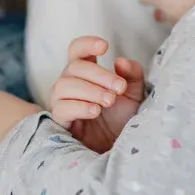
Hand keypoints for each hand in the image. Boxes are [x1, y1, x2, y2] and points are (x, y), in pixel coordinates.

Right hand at [50, 37, 145, 153]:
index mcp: (87, 74)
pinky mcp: (60, 123)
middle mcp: (70, 85)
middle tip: (119, 88)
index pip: (77, 51)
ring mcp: (62, 103)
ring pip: (64, 85)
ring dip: (89, 90)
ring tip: (109, 100)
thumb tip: (120, 61)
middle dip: (98, 75)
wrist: (120, 150)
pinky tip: (95, 111)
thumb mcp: (134, 95)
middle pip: (73, 67)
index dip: (86, 44)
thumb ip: (132, 75)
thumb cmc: (123, 119)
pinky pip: (61, 109)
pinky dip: (79, 107)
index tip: (104, 46)